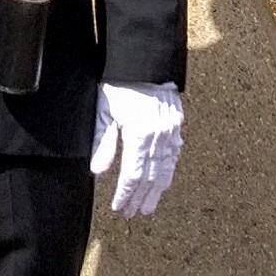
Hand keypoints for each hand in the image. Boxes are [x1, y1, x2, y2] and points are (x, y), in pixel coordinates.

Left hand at [92, 80, 182, 216]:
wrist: (144, 62)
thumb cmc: (120, 83)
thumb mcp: (104, 109)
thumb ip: (103, 142)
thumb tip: (99, 171)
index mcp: (140, 134)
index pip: (133, 174)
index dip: (126, 193)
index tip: (119, 207)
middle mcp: (159, 136)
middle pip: (150, 176)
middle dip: (140, 198)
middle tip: (132, 213)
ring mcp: (171, 131)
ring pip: (165, 169)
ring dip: (156, 190)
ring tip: (149, 207)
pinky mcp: (176, 125)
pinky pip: (174, 155)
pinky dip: (168, 171)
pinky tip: (164, 181)